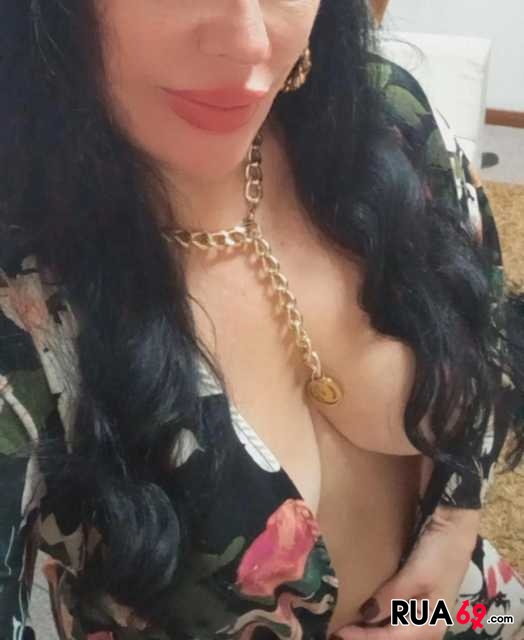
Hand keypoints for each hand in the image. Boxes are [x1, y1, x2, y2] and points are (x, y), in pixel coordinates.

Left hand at [330, 506, 480, 639]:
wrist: (455, 525)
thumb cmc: (441, 552)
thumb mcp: (416, 575)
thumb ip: (391, 597)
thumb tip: (365, 615)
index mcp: (430, 626)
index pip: (390, 639)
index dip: (363, 637)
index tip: (338, 630)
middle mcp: (425, 624)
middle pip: (391, 637)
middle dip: (366, 636)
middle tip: (337, 629)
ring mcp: (420, 610)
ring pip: (390, 627)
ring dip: (370, 626)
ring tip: (345, 620)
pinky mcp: (414, 595)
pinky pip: (392, 612)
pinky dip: (376, 612)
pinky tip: (361, 606)